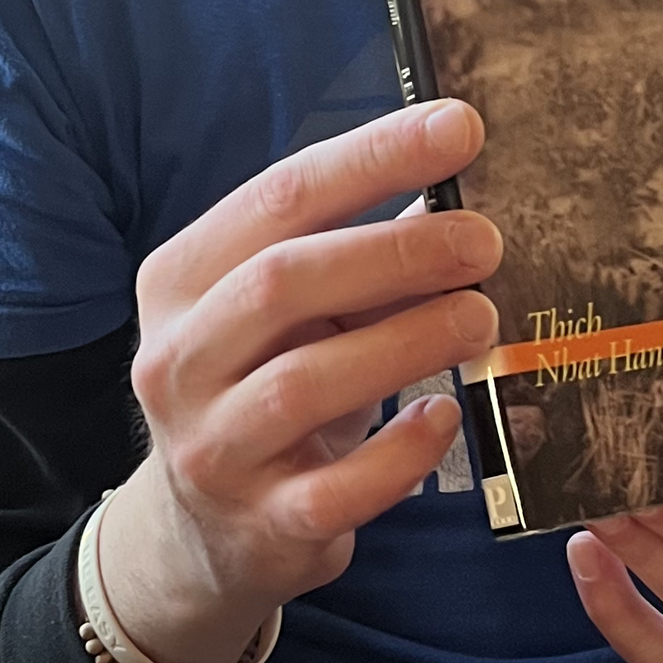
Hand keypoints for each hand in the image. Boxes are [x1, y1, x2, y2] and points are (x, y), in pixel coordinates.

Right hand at [101, 100, 497, 662]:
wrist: (205, 535)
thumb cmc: (264, 392)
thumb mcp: (295, 317)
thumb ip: (358, 258)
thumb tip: (458, 196)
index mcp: (180, 282)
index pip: (277, 198)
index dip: (373, 157)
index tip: (459, 127)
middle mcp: (178, 360)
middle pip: (283, 283)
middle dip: (395, 252)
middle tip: (485, 241)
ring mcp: (213, 449)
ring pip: (304, 384)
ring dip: (407, 342)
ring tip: (481, 319)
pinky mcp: (261, 526)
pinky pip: (336, 489)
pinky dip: (400, 452)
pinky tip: (444, 418)